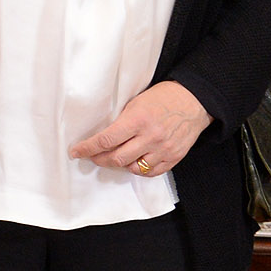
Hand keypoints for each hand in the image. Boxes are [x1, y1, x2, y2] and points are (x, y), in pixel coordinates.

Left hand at [69, 80, 210, 178]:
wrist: (194, 100)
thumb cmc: (162, 97)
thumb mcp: (136, 103)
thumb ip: (122, 121)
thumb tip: (102, 137)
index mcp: (138, 120)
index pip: (106, 140)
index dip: (88, 148)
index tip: (76, 152)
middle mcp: (151, 137)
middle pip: (117, 158)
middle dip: (99, 159)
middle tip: (92, 156)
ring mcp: (164, 149)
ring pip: (133, 168)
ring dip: (119, 165)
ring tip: (113, 158)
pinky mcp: (174, 157)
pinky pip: (151, 172)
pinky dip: (139, 169)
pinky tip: (133, 162)